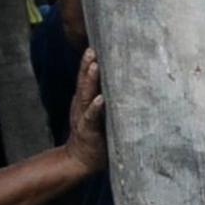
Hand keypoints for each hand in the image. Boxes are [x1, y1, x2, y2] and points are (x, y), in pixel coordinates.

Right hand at [63, 48, 106, 174]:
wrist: (80, 159)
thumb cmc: (95, 136)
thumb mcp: (98, 116)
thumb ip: (106, 101)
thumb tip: (124, 86)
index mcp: (84, 101)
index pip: (86, 78)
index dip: (89, 63)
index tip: (95, 45)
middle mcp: (82, 106)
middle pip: (84, 82)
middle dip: (88, 65)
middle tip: (92, 49)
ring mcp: (83, 117)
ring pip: (85, 95)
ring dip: (90, 80)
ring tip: (95, 66)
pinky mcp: (88, 130)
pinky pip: (91, 117)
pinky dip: (95, 108)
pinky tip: (100, 99)